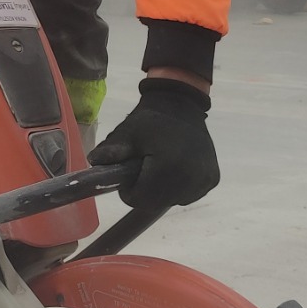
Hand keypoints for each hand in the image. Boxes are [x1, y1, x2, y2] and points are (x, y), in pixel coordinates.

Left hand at [90, 77, 219, 214]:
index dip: (130, 191)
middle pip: (158, 203)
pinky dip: (179, 188)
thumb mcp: (127, 133)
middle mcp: (192, 177)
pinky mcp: (213, 178)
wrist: (182, 104)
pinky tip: (177, 168)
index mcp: (169, 167)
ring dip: (163, 191)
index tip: (130, 174)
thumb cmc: (150, 120)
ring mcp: (205, 179)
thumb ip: (111, 151)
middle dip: (146, 191)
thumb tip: (94, 162)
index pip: (142, 200)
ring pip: (174, 200)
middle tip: (144, 170)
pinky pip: (189, 194)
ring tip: (161, 166)